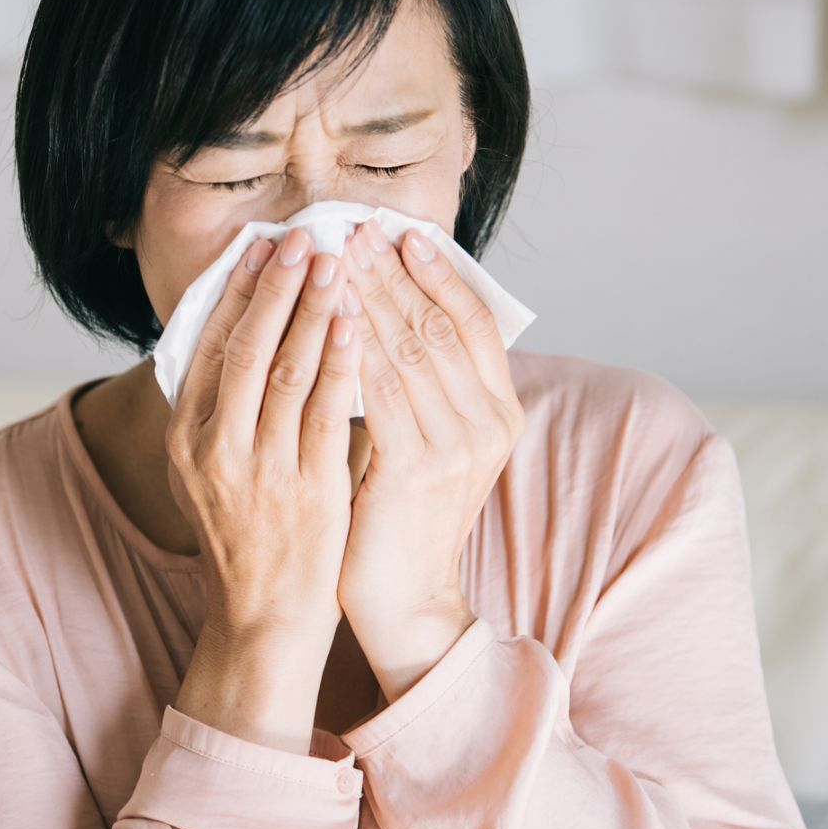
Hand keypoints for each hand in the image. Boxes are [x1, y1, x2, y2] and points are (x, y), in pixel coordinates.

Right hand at [164, 226, 367, 749]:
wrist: (264, 618)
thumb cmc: (249, 537)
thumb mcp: (212, 472)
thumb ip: (227, 411)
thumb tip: (250, 335)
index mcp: (187, 439)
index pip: (209, 348)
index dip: (236, 293)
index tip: (261, 249)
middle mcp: (215, 450)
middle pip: (245, 348)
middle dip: (275, 287)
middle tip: (302, 238)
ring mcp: (260, 470)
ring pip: (286, 371)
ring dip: (312, 309)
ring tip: (335, 263)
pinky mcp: (308, 489)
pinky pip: (327, 411)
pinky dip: (341, 361)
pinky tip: (357, 323)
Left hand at [335, 217, 525, 698]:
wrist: (403, 600)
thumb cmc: (401, 517)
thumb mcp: (426, 441)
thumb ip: (422, 385)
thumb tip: (383, 308)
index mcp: (500, 412)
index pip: (473, 321)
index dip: (437, 272)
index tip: (398, 232)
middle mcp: (488, 424)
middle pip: (437, 325)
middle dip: (391, 272)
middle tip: (352, 227)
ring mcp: (456, 447)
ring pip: (406, 349)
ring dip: (366, 296)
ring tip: (331, 255)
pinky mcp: (415, 468)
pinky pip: (379, 390)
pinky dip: (353, 347)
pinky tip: (327, 315)